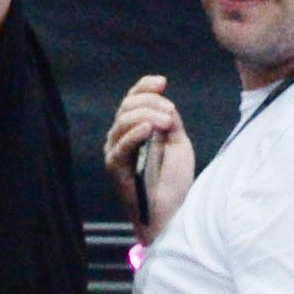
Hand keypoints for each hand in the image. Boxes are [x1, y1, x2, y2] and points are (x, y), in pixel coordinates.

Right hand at [102, 76, 191, 236]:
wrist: (173, 210)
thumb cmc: (174, 180)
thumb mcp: (178, 142)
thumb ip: (170, 120)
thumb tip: (165, 104)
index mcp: (137, 127)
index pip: (134, 98)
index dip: (146, 87)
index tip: (162, 83)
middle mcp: (122, 135)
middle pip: (128, 105)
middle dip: (151, 103)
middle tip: (170, 115)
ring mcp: (116, 150)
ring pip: (124, 120)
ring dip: (148, 116)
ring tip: (167, 124)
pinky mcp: (115, 166)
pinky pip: (121, 145)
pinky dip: (134, 133)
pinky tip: (148, 129)